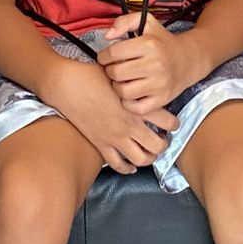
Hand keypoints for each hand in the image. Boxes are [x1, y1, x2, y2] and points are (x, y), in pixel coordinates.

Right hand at [49, 59, 175, 173]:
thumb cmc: (91, 75)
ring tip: (148, 152)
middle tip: (162, 140)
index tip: (172, 123)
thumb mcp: (119, 76)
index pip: (169, 121)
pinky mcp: (101, 144)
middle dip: (164, 145)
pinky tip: (130, 165)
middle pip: (159, 145)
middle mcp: (130, 124)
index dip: (174, 124)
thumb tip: (144, 82)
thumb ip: (134, 84)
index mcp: (137, 105)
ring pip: (141, 159)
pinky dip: (127, 168)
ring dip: (148, 158)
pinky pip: (118, 164)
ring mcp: (116, 136)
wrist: (67, 85)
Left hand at [95, 13, 195, 117]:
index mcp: (150, 44)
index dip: (104, 56)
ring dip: (118, 86)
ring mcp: (160, 84)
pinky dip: (129, 103)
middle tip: (114, 68)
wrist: (188, 60)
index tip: (106, 57)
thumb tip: (107, 36)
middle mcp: (156, 64)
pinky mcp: (162, 99)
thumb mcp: (146, 23)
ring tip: (122, 80)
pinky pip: (136, 108)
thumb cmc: (162, 42)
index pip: (113, 53)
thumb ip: (124, 22)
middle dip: (110, 71)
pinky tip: (131, 93)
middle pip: (116, 73)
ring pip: (123, 91)